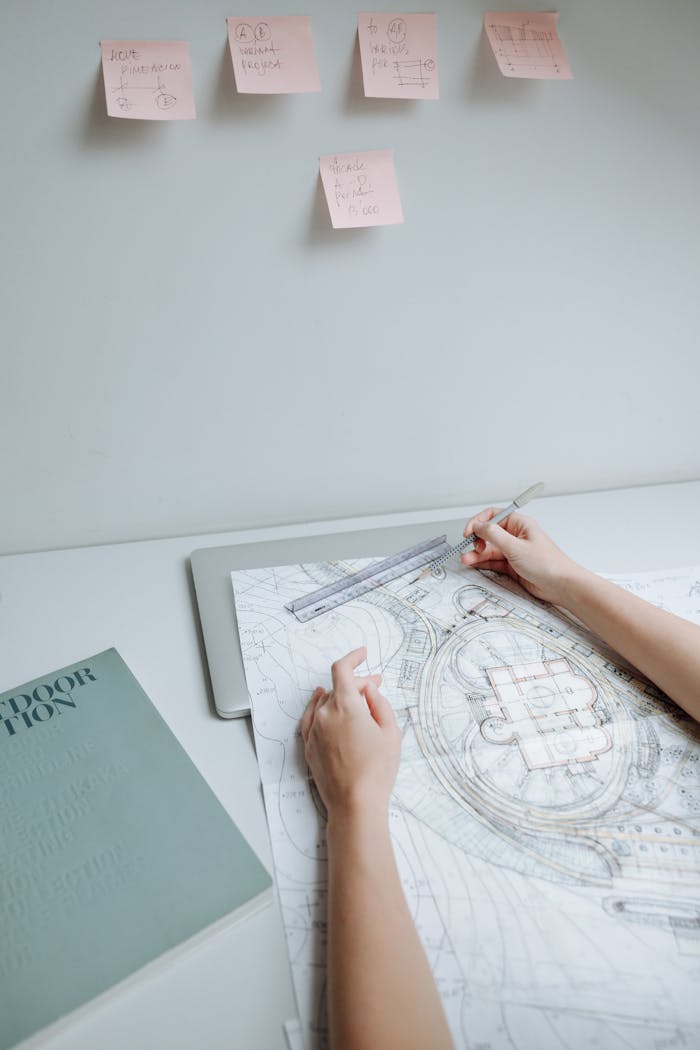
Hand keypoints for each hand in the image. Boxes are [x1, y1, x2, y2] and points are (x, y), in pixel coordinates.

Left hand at [301, 648, 400, 819]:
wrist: (355, 804)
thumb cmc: (376, 770)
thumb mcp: (390, 731)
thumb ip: (378, 702)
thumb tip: (368, 689)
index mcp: (345, 705)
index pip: (342, 669)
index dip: (353, 657)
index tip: (363, 654)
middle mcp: (324, 714)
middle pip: (338, 688)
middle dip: (357, 684)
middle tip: (375, 687)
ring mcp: (314, 730)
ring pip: (326, 703)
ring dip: (341, 697)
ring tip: (358, 701)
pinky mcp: (309, 746)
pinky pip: (312, 717)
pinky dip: (319, 706)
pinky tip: (321, 701)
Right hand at [460, 509, 582, 605]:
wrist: (561, 585)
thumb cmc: (548, 564)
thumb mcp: (516, 547)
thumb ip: (494, 535)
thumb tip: (478, 526)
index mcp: (519, 524)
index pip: (493, 516)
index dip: (478, 522)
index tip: (469, 532)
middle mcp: (516, 536)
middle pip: (489, 534)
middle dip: (476, 540)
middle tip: (467, 549)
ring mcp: (514, 551)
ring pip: (490, 549)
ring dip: (477, 554)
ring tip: (466, 560)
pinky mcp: (513, 565)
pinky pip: (494, 561)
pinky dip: (483, 563)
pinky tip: (475, 564)